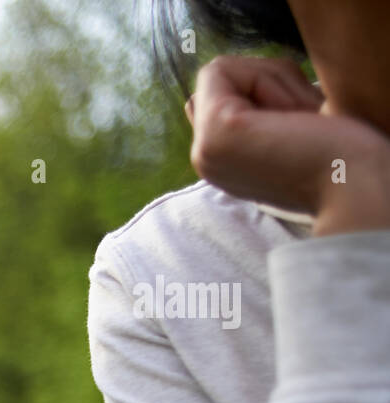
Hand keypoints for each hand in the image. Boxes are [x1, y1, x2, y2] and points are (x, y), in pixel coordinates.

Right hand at [185, 55, 389, 234]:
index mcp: (226, 162)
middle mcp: (206, 159)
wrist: (356, 183)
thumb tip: (192, 102)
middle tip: (303, 121)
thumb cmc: (342, 157)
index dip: (262, 92)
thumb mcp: (291, 127)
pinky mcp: (214, 132)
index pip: (215, 101)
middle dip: (269, 85)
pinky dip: (263, 78)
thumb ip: (250, 112)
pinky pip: (219, 72)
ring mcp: (204, 150)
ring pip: (220, 76)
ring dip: (272, 83)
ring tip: (301, 120)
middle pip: (221, 84)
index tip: (299, 123)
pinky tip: (290, 113)